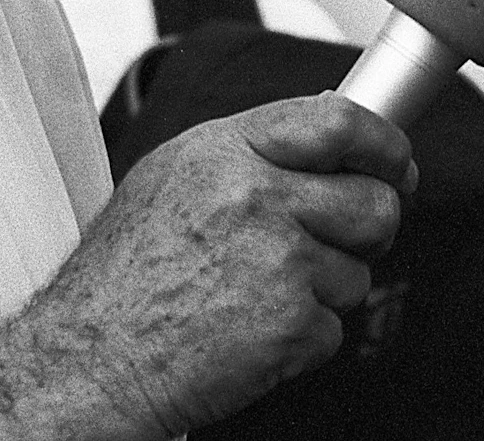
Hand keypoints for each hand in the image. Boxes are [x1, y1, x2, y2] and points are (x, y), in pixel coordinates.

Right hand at [0, 91, 415, 440]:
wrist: (87, 360)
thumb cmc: (122, 276)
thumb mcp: (174, 177)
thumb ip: (250, 148)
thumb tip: (328, 130)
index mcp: (226, 150)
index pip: (340, 122)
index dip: (385, 144)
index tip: (396, 164)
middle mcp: (255, 196)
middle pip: (375, 201)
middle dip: (366, 230)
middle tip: (330, 245)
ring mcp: (276, 260)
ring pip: (359, 270)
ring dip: (324, 291)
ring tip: (259, 295)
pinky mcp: (288, 323)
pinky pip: (335, 328)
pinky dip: (302, 340)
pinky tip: (251, 332)